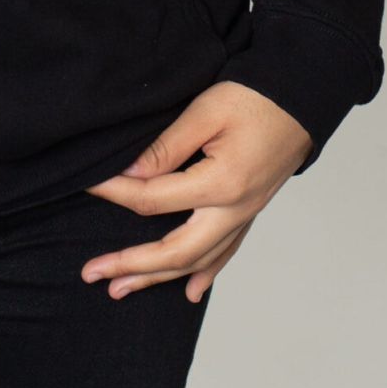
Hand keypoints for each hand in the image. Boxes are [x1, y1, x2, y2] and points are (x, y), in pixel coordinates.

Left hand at [79, 81, 314, 303]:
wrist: (300, 100)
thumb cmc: (254, 98)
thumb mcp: (205, 111)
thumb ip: (166, 146)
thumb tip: (128, 173)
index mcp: (220, 185)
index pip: (153, 200)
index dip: (115, 194)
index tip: (86, 187)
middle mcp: (234, 210)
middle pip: (174, 251)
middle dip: (130, 265)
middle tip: (91, 272)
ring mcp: (244, 216)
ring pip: (196, 260)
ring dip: (157, 277)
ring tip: (120, 289)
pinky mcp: (249, 211)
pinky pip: (224, 251)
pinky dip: (205, 272)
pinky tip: (190, 289)